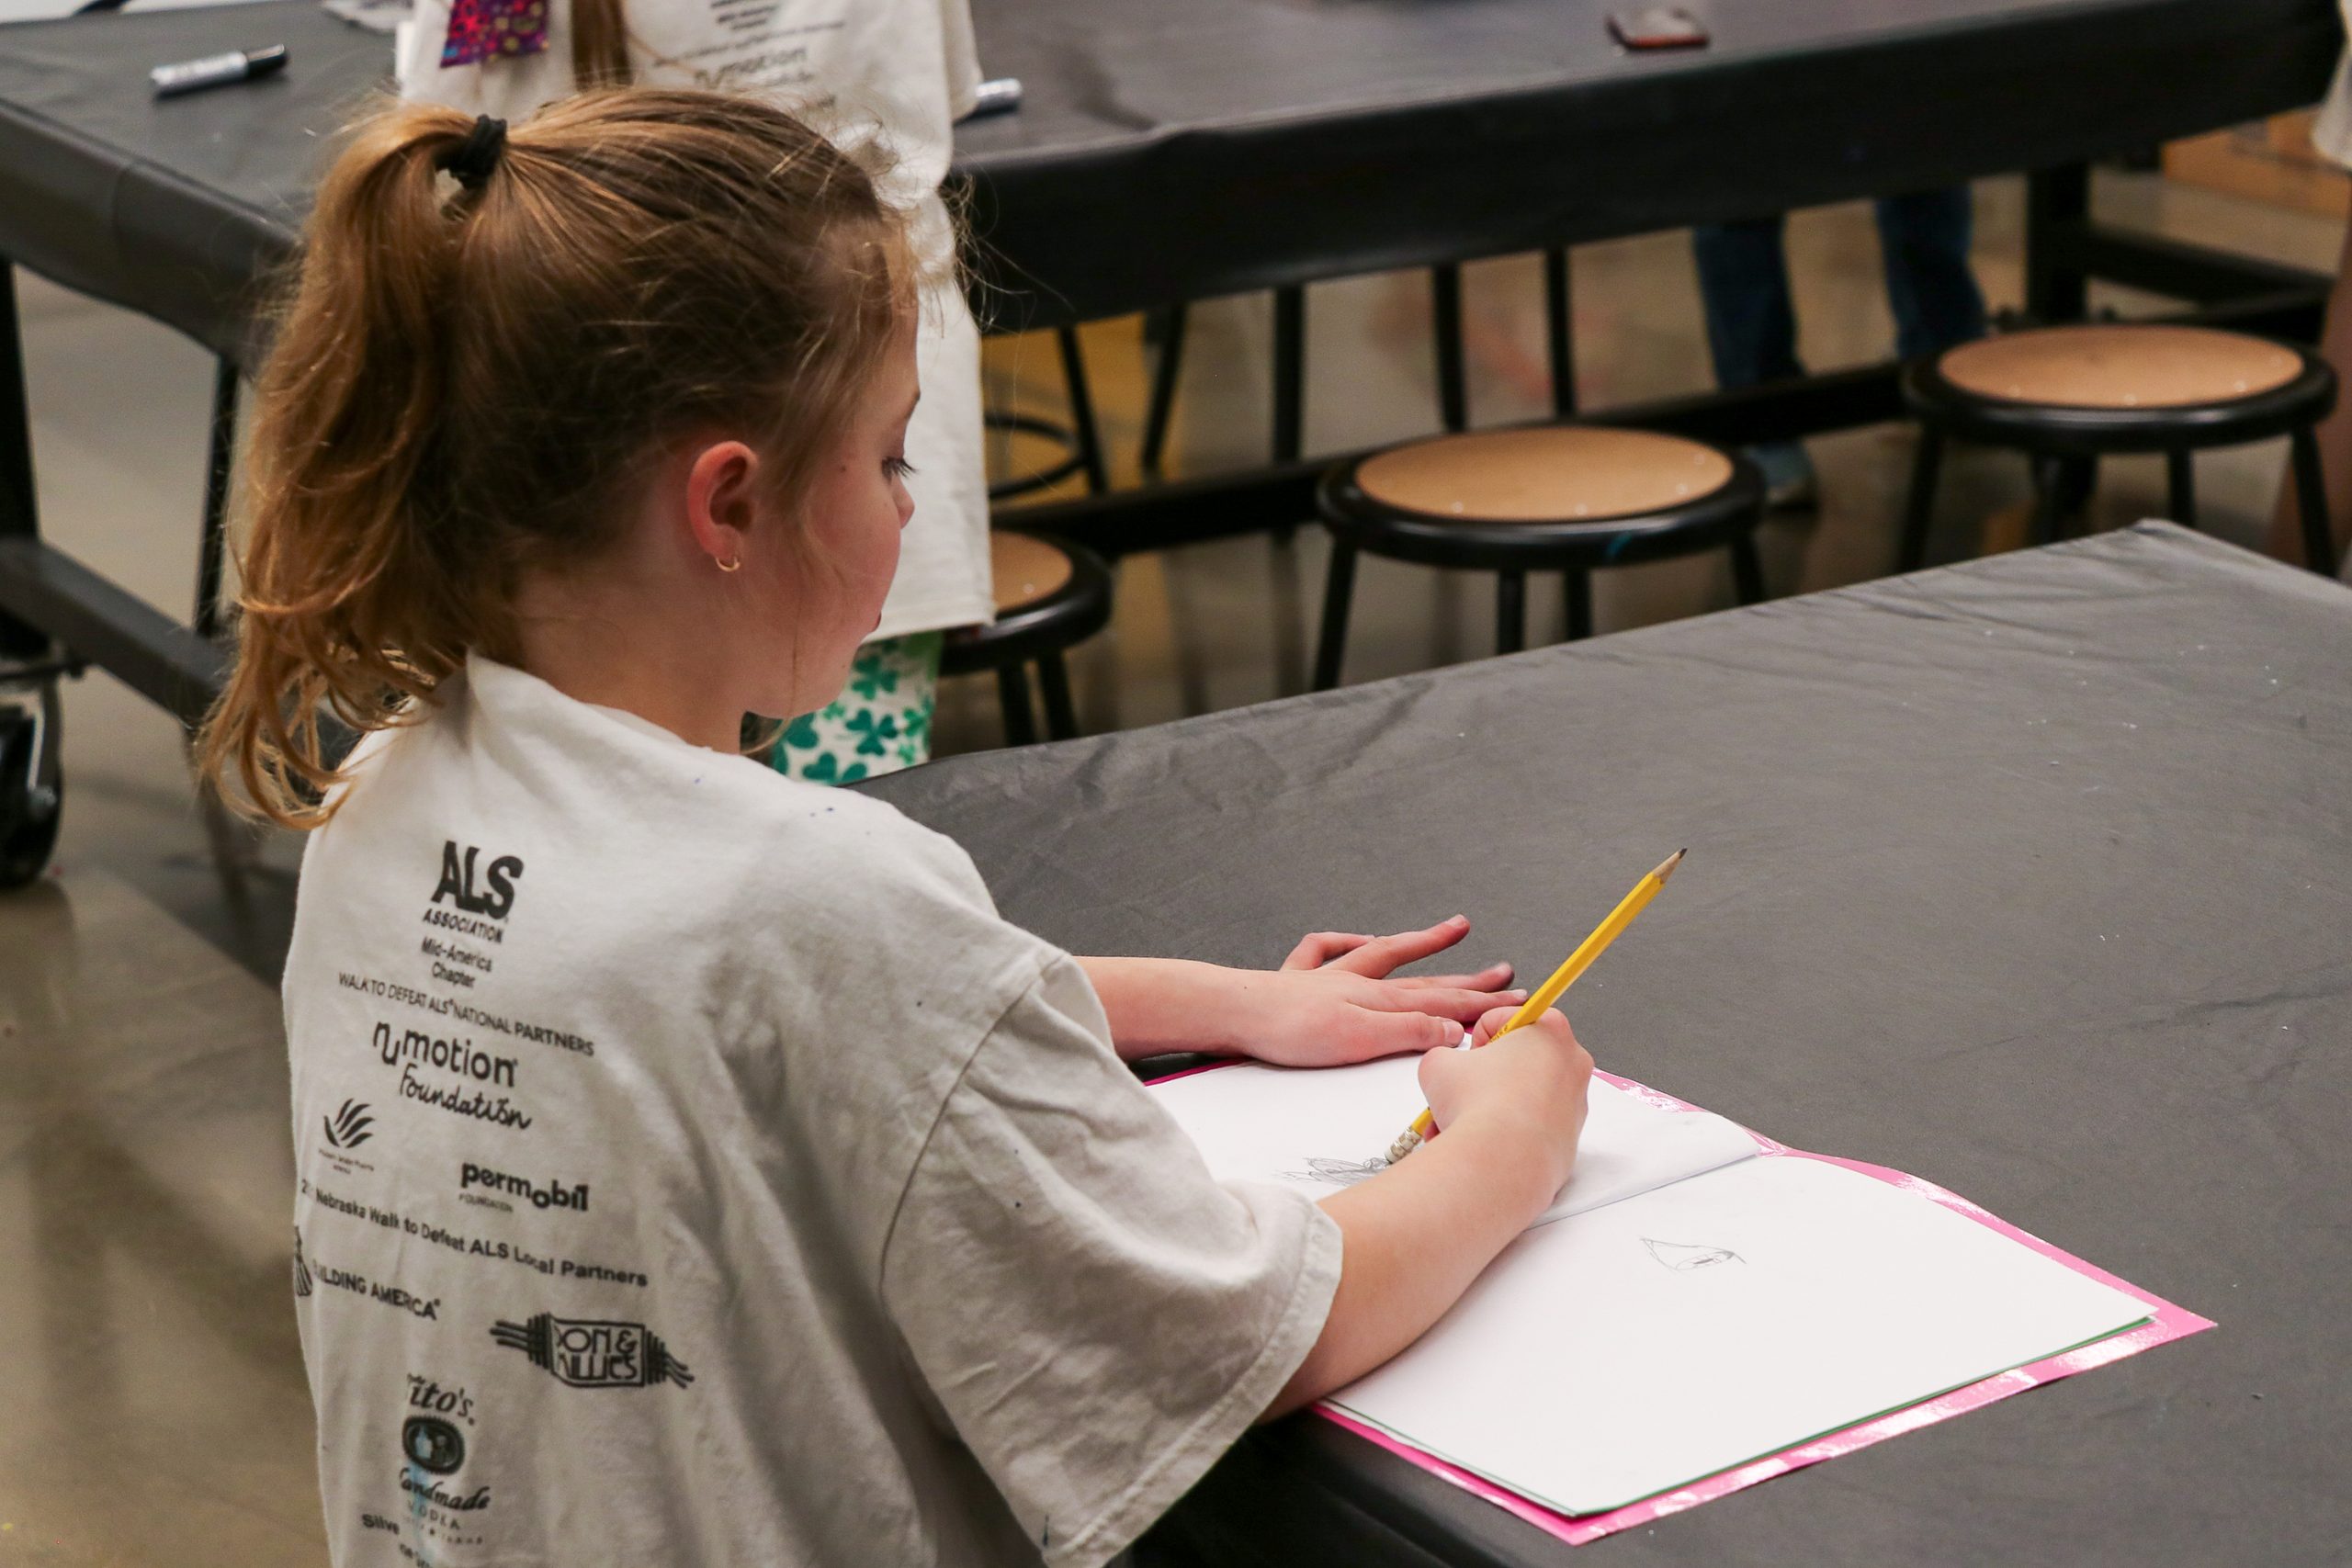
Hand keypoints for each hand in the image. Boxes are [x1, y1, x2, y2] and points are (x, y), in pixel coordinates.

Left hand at [1228, 916, 1523, 1067]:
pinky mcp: (1299, 981)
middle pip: (1424, 978)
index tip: (1519, 1003)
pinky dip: (1347, 943)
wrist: (1236, 1014)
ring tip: (1457, 929)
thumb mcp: (1361, 1039)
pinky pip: (1326, 951)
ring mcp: (1331, 978)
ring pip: (1386, 954)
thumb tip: (1455, 1027)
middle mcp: (1360, 982)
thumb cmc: (1292, 1032)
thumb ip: (1409, 1030)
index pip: (1443, 1000)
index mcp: (1380, 1000)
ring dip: (1423, 943)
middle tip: (1506, 974)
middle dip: (1467, 979)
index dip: (1482, 1004)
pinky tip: (1361, 941)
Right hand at [1417, 1007, 1591, 1190]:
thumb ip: (1444, 1055)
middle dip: (1484, 1079)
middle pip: (1517, 1061)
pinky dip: (1508, 1131)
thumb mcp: (1438, 1063)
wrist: (1501, 1163)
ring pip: (1523, 1096)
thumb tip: (1447, 1068)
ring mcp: (1576, 1102)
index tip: (1469, 1059)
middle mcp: (1572, 1063)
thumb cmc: (1480, 1106)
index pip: (1503, 1019)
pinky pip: (1533, 1125)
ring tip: (1461, 1124)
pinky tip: (1481, 1142)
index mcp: (1549, 1029)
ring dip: (1490, 1107)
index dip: (1477, 1040)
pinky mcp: (1570, 1138)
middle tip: (1463, 1093)